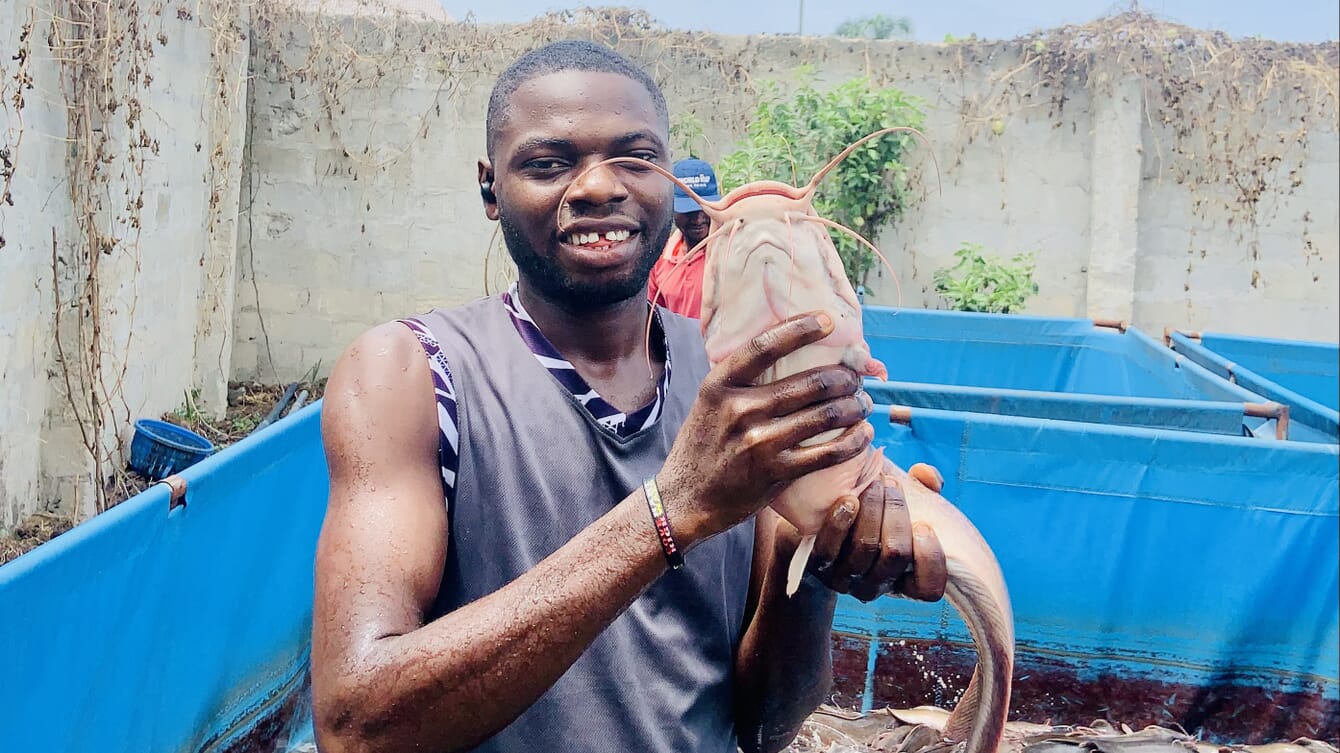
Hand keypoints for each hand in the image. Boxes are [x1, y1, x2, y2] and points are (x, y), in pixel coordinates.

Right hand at [658, 311, 874, 546]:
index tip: (828, 321)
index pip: (763, 346)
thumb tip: (787, 352)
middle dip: (845, 377)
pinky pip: (828, 452)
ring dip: (855, 406)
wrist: (686, 498)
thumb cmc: (704, 445)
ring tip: (863, 403)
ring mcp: (759, 442)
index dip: (800, 329)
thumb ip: (741, 380)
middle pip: (810, 382)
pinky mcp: (776, 472)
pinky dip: (853, 441)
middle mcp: (739, 409)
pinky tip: (863, 433)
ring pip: (826, 415)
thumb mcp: (710, 402)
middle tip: (856, 378)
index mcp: (720, 385)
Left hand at [806, 463, 948, 602]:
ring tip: (873, 483)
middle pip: (895, 554)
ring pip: (866, 546)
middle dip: (897, 513)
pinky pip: (829, 549)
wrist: (820, 527)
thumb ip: (924, 487)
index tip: (924, 525)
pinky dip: (840, 523)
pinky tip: (848, 500)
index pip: (928, 588)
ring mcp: (846, 580)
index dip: (930, 558)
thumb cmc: (875, 515)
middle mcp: (876, 586)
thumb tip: (924, 474)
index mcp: (904, 581)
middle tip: (892, 484)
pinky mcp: (819, 567)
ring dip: (872, 509)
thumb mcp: (903, 505)